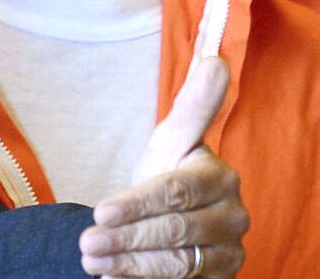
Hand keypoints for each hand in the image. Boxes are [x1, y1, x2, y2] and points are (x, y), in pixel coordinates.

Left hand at [79, 57, 248, 277]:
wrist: (175, 215)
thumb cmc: (170, 169)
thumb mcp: (173, 138)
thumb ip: (194, 105)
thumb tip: (216, 61)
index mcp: (221, 179)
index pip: (176, 194)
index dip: (138, 204)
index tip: (100, 212)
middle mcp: (233, 218)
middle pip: (175, 231)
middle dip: (127, 238)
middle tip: (86, 244)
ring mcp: (229, 253)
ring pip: (177, 264)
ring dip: (130, 264)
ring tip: (92, 262)